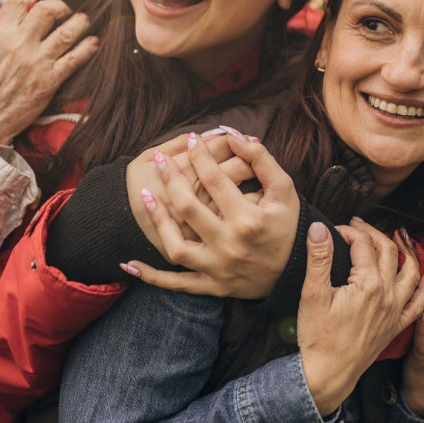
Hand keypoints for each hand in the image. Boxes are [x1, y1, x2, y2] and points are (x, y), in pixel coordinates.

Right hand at [0, 0, 98, 143]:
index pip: (19, 4)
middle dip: (58, 6)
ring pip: (67, 33)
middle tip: (63, 10)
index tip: (29, 10)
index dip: (25, 3)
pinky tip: (93, 42)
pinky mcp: (50, 82)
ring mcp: (38, 63)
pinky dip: (87, 49)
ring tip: (83, 19)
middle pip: (48, 11)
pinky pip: (74, 60)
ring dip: (78, 23)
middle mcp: (21, 44)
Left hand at [126, 132, 297, 298]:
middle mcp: (230, 245)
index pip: (216, 180)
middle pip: (189, 208)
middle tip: (159, 159)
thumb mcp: (284, 190)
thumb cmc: (287, 225)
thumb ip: (262, 161)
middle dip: (170, 178)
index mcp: (248, 220)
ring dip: (158, 221)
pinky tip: (129, 263)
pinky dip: (152, 277)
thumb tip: (237, 136)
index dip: (201, 155)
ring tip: (145, 196)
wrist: (294, 272)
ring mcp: (217, 269)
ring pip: (177, 247)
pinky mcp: (211, 286)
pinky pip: (176, 284)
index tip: (192, 139)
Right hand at [299, 220, 423, 415]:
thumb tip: (319, 228)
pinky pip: (419, 303)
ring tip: (400, 237)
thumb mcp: (312, 295)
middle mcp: (387, 295)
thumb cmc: (318, 337)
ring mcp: (395, 311)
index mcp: (367, 284)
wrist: (329, 374)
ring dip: (407, 251)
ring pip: (410, 272)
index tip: (332, 229)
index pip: (362, 244)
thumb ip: (318, 258)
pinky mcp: (396, 325)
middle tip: (358, 225)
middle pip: (388, 252)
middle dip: (373, 233)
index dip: (348, 231)